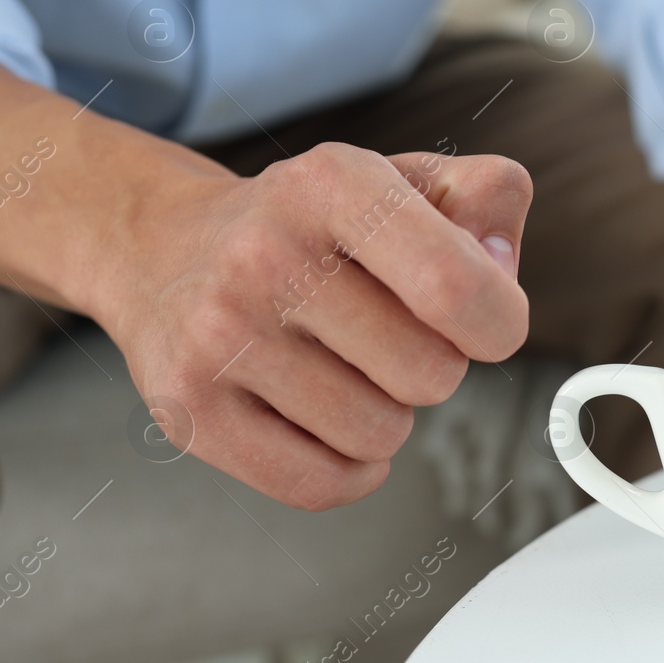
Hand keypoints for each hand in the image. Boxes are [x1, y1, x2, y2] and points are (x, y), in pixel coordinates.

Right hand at [99, 142, 531, 509]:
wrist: (162, 250)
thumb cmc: (310, 226)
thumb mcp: (405, 179)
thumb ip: (488, 200)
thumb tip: (502, 272)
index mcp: (332, 184)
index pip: (454, 286)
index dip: (498, 322)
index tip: (486, 323)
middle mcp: (265, 254)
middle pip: (430, 373)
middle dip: (437, 367)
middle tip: (392, 336)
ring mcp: (218, 336)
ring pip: (380, 434)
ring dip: (388, 414)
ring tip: (347, 367)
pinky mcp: (189, 409)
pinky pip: (320, 483)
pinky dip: (349, 468)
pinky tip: (330, 421)